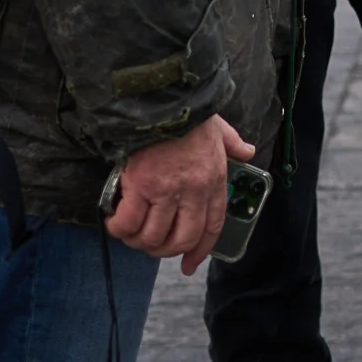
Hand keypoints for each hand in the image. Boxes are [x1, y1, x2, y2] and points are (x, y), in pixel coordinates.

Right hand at [108, 111, 253, 270]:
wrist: (163, 98)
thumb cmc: (189, 113)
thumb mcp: (219, 127)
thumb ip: (232, 143)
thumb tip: (247, 150)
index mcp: (214, 180)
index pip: (212, 227)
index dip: (200, 250)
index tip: (189, 263)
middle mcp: (193, 192)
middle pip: (182, 238)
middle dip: (166, 250)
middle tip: (152, 246)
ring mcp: (167, 191)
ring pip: (154, 236)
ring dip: (140, 243)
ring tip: (130, 235)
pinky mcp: (141, 186)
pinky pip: (129, 223)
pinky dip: (120, 229)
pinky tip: (115, 223)